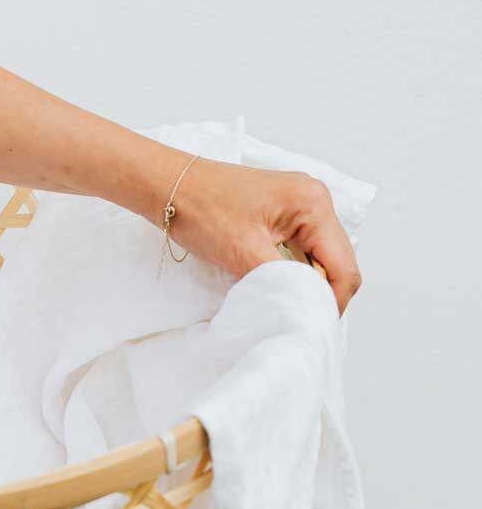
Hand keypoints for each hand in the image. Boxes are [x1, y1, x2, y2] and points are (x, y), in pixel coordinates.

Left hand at [162, 158, 363, 311]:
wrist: (164, 184)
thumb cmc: (199, 210)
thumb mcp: (243, 252)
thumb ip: (282, 280)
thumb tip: (306, 306)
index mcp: (313, 204)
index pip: (343, 267)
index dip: (331, 301)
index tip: (310, 324)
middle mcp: (314, 200)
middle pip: (336, 261)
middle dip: (318, 291)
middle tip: (293, 315)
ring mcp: (298, 204)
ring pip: (317, 257)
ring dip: (303, 281)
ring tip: (281, 301)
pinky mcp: (281, 211)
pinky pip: (299, 247)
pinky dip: (289, 268)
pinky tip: (272, 281)